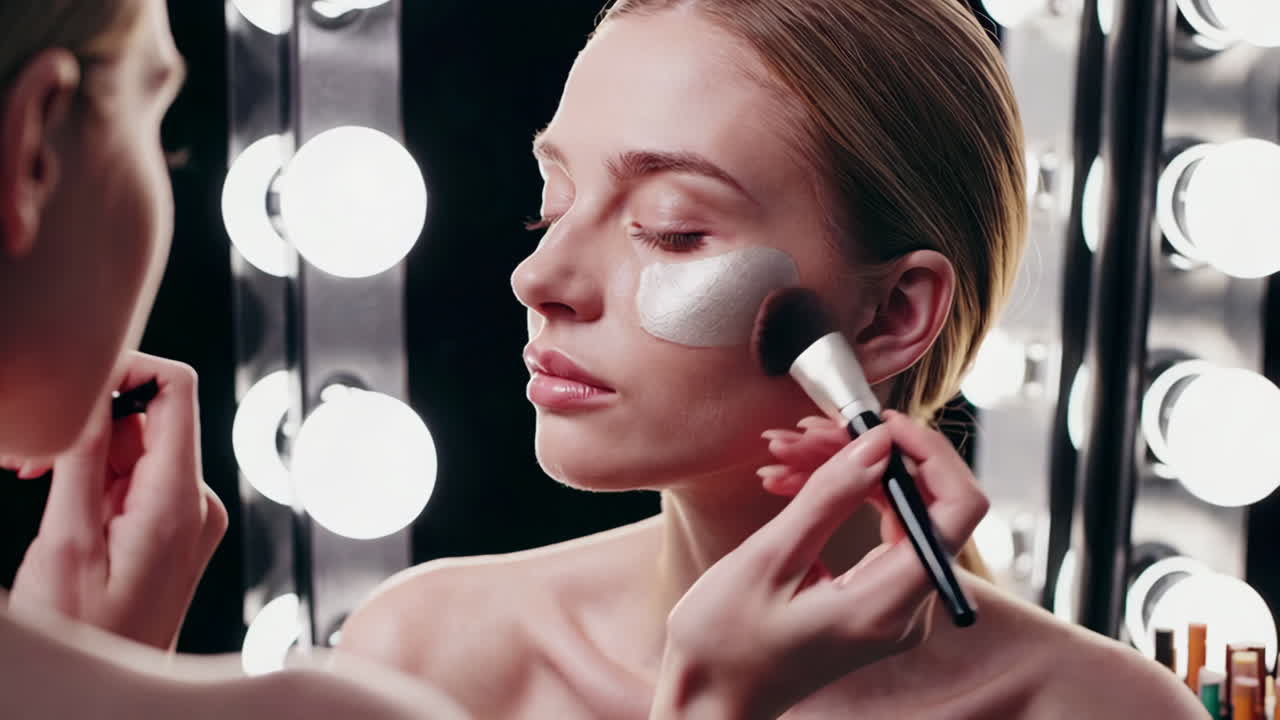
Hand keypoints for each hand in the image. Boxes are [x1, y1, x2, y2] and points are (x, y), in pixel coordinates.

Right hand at [5, 351, 227, 649]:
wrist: (106, 695)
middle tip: (29, 458)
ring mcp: (191, 516)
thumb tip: (91, 395)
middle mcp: (198, 501)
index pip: (178, 390)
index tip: (76, 382)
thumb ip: (82, 461)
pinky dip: (98, 478)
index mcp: (180, 499)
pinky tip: (59, 499)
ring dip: (86, 453)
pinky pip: (140, 479)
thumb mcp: (67, 541)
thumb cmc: (87, 633)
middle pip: (152, 418)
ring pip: (139, 448)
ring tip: (33, 479)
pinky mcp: (177, 529)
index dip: (129, 368)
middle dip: (89, 422)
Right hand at [652, 411, 987, 719]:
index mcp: (888, 604)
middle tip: (806, 433)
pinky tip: (787, 483)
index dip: (928, 454)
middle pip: (924, 503)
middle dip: (870, 456)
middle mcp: (906, 608)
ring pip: (895, 510)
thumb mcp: (769, 559)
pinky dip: (837, 498)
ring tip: (782, 453)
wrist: (710, 695)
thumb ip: (830, 497)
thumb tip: (879, 443)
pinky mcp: (874, 598)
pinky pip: (874, 530)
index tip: (880, 422)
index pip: (956, 510)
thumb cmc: (725, 641)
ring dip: (845, 471)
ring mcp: (893, 605)